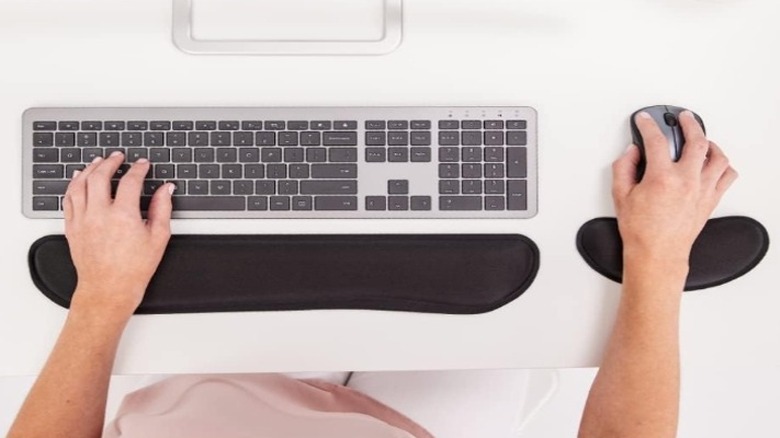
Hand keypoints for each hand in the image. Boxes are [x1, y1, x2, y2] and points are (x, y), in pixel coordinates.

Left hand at [63, 152, 173, 318]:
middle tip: (118, 156)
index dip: (138, 168)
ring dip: (89, 169)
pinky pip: (68, 199)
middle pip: (99, 176)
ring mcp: (82, 220)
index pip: (130, 181)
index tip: (142, 164)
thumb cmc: (134, 269)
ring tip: (98, 162)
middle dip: (110, 162)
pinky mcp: (72, 227)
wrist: (108, 289)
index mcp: (123, 216)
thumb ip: (163, 209)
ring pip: (79, 184)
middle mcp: (99, 214)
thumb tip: (166, 190)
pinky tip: (78, 179)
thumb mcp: (158, 238)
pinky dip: (73, 185)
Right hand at [612, 111, 737, 263]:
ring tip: (703, 139)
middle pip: (697, 140)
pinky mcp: (711, 200)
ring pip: (718, 157)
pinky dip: (723, 165)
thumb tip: (632, 153)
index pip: (656, 140)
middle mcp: (687, 181)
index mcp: (662, 178)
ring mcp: (702, 190)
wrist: (657, 254)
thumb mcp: (620, 196)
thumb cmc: (641, 231)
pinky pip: (727, 176)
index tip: (645, 120)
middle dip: (689, 123)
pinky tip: (714, 162)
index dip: (648, 125)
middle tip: (683, 117)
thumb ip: (624, 168)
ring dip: (711, 143)